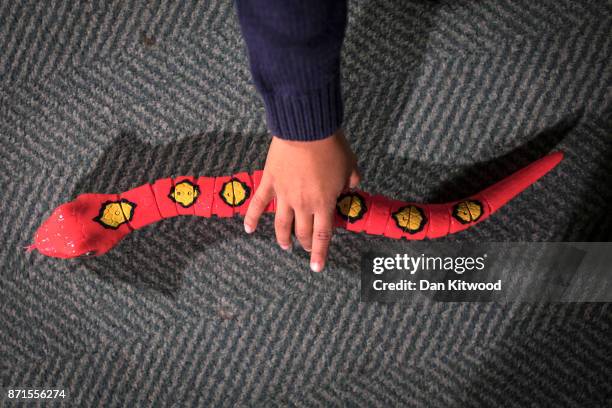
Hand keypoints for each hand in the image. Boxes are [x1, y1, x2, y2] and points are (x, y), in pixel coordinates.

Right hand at [244, 129, 359, 271]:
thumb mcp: (350, 166)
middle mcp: (303, 205)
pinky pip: (258, 204)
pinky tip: (248, 229)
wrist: (307, 130)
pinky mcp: (270, 183)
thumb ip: (351, 182)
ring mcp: (284, 196)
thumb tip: (349, 188)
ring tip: (285, 246)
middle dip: (306, 244)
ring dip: (283, 238)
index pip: (323, 235)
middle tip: (306, 249)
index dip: (320, 253)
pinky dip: (252, 218)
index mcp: (324, 203)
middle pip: (303, 232)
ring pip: (282, 224)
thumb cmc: (331, 147)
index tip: (317, 267)